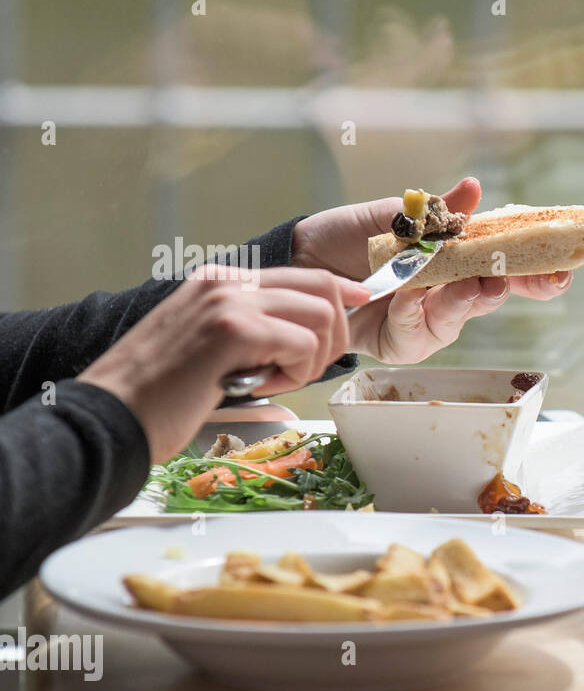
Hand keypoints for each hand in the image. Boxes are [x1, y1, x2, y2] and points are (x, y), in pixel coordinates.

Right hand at [79, 263, 368, 462]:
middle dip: (332, 335)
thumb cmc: (159, 395)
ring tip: (272, 381)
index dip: (340, 292)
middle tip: (300, 371)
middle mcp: (227, 283)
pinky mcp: (234, 330)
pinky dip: (295, 373)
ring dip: (312, 358)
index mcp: (220, 283)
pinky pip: (303, 345)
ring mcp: (230, 302)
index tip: (362, 302)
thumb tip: (304, 338)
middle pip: (322, 289)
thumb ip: (251, 332)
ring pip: (321, 316)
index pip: (302, 274)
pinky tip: (259, 386)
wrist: (113, 415)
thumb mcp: (210, 348)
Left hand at [291, 177, 573, 363]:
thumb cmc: (351, 239)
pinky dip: (415, 311)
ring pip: (462, 313)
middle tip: (518, 275)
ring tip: (465, 284)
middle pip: (493, 292)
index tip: (562, 271)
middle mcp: (453, 292)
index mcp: (459, 259)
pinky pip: (420, 330)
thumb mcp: (394, 217)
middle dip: (510, 285)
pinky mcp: (406, 342)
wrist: (303, 263)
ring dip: (465, 298)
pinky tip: (408, 296)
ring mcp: (432, 320)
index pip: (508, 266)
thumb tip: (473, 188)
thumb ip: (435, 212)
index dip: (538, 272)